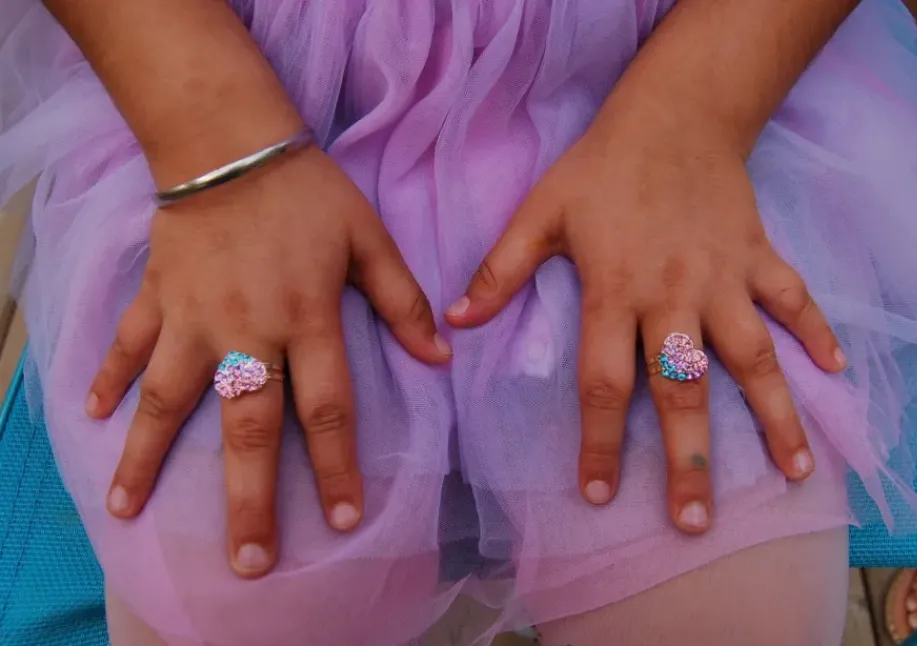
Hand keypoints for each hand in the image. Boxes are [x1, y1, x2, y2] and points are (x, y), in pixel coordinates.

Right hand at [86, 146, 451, 576]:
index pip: (326, 407)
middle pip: (248, 427)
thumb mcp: (368, 238)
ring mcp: (193, 317)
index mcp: (306, 317)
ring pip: (170, 400)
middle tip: (246, 561)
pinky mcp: (157, 297)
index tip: (342, 519)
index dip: (336, 466)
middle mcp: (248, 329)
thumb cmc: (307, 191)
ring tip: (126, 511)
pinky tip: (91, 415)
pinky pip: (130, 345)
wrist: (230, 139)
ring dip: (148, 457)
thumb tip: (442, 354)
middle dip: (248, 497)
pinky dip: (109, 377)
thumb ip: (402, 300)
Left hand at [446, 118, 844, 534]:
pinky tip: (834, 375)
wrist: (673, 113)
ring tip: (793, 473)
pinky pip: (794, 299)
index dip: (598, 441)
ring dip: (774, 416)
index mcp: (615, 291)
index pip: (603, 382)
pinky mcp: (759, 257)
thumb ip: (501, 270)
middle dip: (688, 458)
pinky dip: (817, 333)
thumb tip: (455, 322)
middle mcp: (673, 296)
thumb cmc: (600, 168)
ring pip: (753, 358)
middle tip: (694, 523)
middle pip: (681, 389)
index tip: (599, 494)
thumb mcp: (540, 212)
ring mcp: (724, 279)